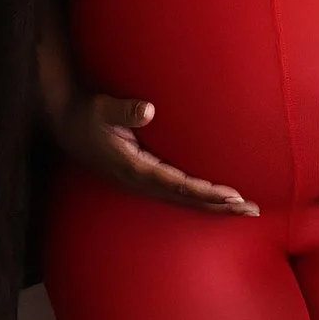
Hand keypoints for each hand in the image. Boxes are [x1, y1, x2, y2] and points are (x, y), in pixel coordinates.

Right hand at [45, 83, 257, 216]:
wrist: (65, 122)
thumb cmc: (86, 113)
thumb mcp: (101, 109)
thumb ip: (123, 110)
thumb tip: (148, 110)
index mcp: (134, 168)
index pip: (178, 185)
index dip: (206, 192)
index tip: (232, 196)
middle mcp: (140, 180)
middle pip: (187, 199)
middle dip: (220, 206)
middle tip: (253, 210)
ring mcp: (142, 180)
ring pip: (184, 198)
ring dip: (214, 204)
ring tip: (245, 209)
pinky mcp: (144, 174)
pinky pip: (177, 190)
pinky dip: (200, 195)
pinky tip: (217, 198)